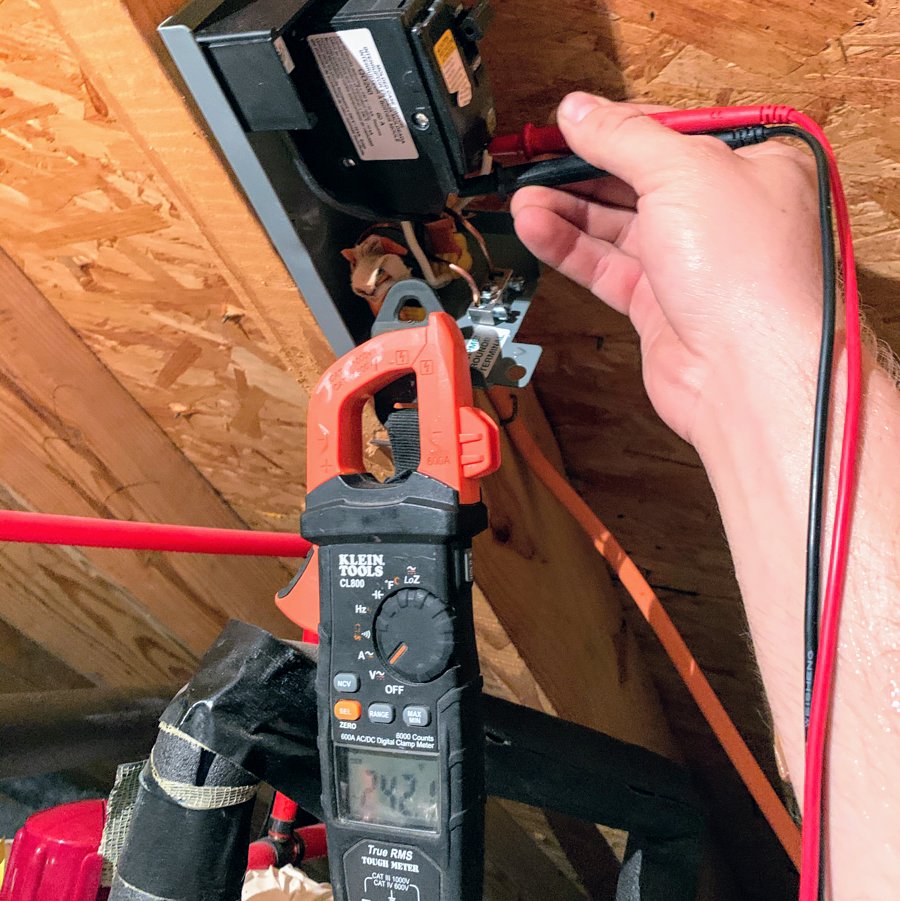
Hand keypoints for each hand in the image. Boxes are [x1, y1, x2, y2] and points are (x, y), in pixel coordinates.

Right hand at [511, 92, 823, 444]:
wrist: (746, 375)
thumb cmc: (749, 277)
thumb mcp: (683, 175)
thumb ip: (624, 140)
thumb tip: (581, 112)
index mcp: (751, 165)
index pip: (669, 131)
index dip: (615, 127)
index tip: (568, 126)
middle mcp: (721, 213)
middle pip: (636, 180)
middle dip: (582, 172)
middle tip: (536, 165)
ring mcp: (689, 262)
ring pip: (616, 226)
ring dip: (567, 211)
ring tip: (524, 199)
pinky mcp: (659, 304)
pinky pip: (606, 265)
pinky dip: (570, 247)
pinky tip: (537, 229)